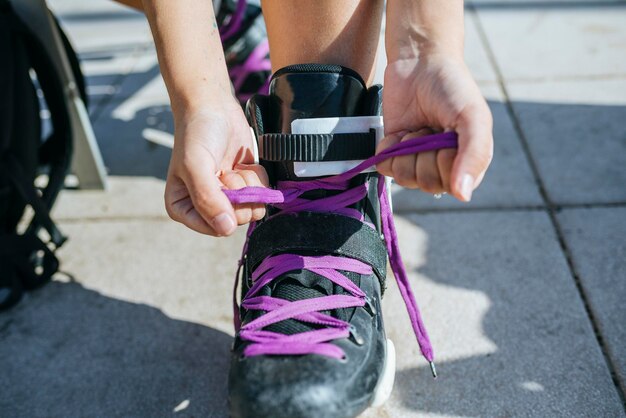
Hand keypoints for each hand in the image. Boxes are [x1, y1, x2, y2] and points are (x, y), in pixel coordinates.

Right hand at [164, 103, 267, 235]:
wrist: (213, 107)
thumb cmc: (196, 133)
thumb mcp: (195, 166)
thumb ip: (208, 199)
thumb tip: (225, 229)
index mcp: (182, 208)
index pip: (215, 228)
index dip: (227, 208)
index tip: (221, 182)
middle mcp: (204, 207)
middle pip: (238, 219)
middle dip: (238, 192)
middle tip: (226, 171)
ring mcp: (227, 197)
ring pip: (253, 207)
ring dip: (248, 184)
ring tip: (233, 167)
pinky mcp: (244, 185)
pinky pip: (263, 193)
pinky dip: (257, 176)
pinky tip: (243, 163)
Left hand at [377, 54, 492, 200]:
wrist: (419, 62)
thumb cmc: (452, 87)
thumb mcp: (472, 117)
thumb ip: (474, 155)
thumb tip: (463, 195)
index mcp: (469, 161)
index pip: (451, 185)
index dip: (444, 162)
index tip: (447, 136)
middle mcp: (442, 166)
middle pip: (426, 183)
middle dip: (423, 154)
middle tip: (430, 129)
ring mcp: (416, 160)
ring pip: (404, 178)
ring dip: (406, 150)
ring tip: (416, 129)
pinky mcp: (393, 152)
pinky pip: (384, 167)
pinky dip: (388, 148)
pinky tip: (400, 131)